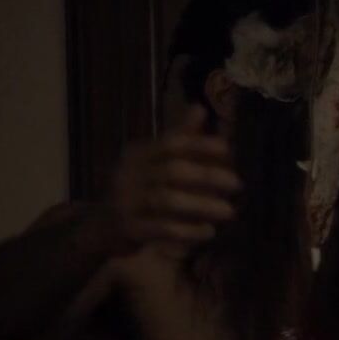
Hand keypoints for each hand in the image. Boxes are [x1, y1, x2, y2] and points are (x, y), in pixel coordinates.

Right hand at [105, 104, 241, 252]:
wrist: (99, 227)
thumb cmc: (137, 190)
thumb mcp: (155, 162)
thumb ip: (179, 139)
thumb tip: (200, 107)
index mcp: (138, 154)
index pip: (171, 143)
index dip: (200, 144)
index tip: (228, 149)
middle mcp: (128, 174)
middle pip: (172, 171)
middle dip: (208, 176)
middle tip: (238, 183)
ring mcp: (125, 201)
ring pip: (166, 200)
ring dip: (201, 205)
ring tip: (230, 211)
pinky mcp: (127, 229)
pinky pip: (160, 228)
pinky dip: (187, 230)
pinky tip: (209, 232)